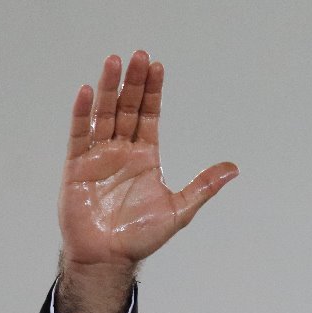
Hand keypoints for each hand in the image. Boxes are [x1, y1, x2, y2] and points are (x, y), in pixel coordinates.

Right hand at [56, 50, 237, 312]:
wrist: (109, 257)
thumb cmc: (141, 236)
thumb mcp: (179, 208)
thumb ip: (204, 186)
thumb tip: (234, 169)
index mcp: (145, 157)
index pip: (148, 116)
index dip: (152, 92)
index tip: (157, 67)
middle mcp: (121, 151)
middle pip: (127, 108)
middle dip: (133, 82)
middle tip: (138, 56)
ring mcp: (98, 156)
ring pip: (104, 115)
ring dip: (108, 89)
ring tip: (114, 62)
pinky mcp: (77, 166)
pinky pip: (79, 134)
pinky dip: (83, 113)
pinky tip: (88, 92)